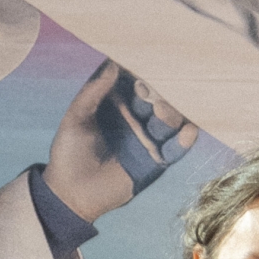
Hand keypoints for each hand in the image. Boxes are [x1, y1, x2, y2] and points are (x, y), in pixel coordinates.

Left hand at [43, 62, 196, 224]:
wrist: (71, 193)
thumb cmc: (69, 152)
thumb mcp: (76, 116)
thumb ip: (93, 92)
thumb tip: (113, 65)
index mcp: (117, 103)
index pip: (135, 81)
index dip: (141, 72)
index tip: (142, 65)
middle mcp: (135, 118)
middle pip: (155, 99)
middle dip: (158, 92)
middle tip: (151, 92)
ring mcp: (147, 139)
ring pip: (167, 121)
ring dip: (170, 114)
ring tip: (161, 112)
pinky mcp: (154, 162)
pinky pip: (174, 150)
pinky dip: (183, 141)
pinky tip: (188, 131)